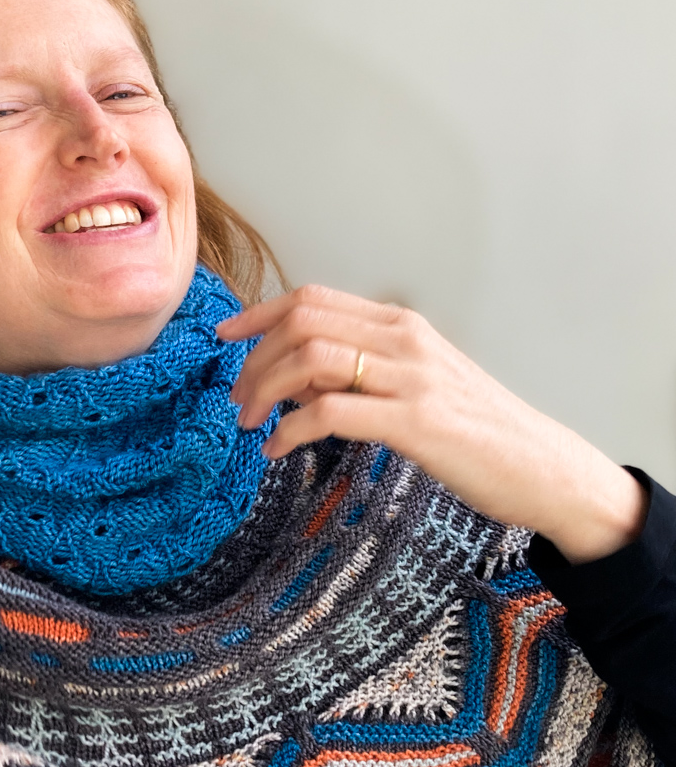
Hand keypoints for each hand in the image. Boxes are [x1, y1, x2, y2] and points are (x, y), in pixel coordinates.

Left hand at [217, 284, 646, 564]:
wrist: (540, 468)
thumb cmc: (473, 430)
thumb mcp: (413, 386)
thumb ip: (358, 375)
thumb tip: (294, 381)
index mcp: (401, 325)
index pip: (314, 299)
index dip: (260, 313)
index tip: (225, 336)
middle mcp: (405, 340)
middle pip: (303, 323)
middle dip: (256, 359)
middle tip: (237, 400)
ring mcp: (412, 377)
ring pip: (312, 359)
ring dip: (265, 390)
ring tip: (249, 424)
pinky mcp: (416, 421)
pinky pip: (332, 412)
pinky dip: (291, 429)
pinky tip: (277, 449)